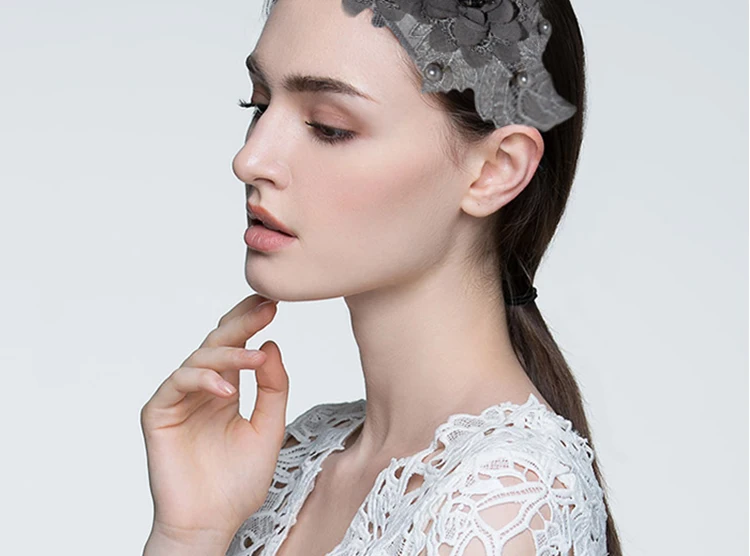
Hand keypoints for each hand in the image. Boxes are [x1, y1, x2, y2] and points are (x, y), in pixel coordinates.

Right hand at [140, 294, 287, 546]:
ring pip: (199, 359)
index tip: (275, 302)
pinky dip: (203, 381)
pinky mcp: (158, 413)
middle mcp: (200, 389)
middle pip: (217, 344)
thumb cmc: (238, 482)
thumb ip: (273, 389)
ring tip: (257, 359)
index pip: (235, 346)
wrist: (212, 522)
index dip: (250, 322)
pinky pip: (178, 384)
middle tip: (266, 308)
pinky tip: (228, 390)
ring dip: (229, 355)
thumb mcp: (269, 429)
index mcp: (224, 390)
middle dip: (242, 323)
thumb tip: (271, 345)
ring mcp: (178, 399)